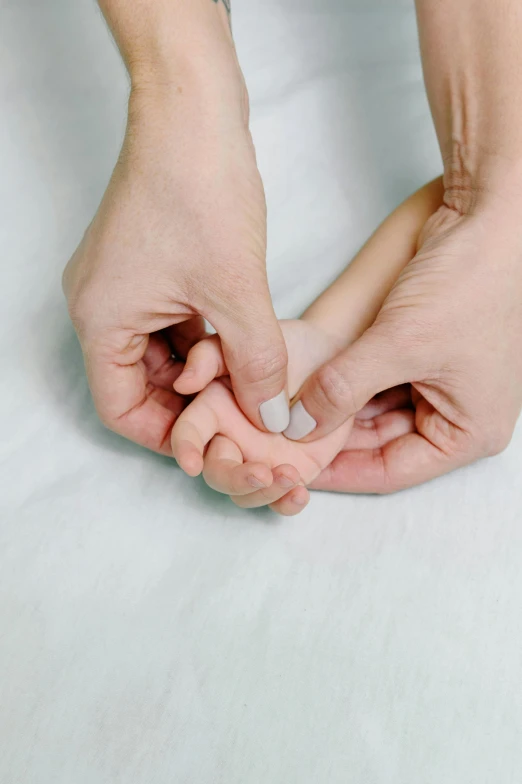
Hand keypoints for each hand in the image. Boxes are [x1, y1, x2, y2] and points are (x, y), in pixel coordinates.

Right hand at [62, 77, 288, 455]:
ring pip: (157, 352)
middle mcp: (99, 305)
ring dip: (200, 370)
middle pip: (138, 383)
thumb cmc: (200, 189)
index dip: (167, 435)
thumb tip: (272, 416)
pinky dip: (200, 338)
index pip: (120, 409)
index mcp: (101, 319)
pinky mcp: (143, 264)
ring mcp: (119, 282)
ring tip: (246, 380)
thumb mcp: (237, 291)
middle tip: (239, 414)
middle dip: (190, 403)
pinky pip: (166, 320)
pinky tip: (238, 341)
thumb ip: (257, 362)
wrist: (194, 110)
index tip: (215, 442)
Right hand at [171, 320, 351, 513]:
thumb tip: (186, 383)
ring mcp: (260, 458)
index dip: (185, 449)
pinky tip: (300, 492)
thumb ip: (213, 355)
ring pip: (245, 492)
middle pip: (216, 472)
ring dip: (262, 492)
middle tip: (260, 471)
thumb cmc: (291, 344)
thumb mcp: (250, 335)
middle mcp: (232, 437)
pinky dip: (286, 502)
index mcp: (213, 406)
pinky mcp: (292, 471)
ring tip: (289, 476)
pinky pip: (281, 499)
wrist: (339, 359)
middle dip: (233, 478)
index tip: (191, 464)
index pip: (188, 433)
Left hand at [288, 202, 521, 491]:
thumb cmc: (469, 283)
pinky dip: (347, 382)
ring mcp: (443, 384)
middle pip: (381, 443)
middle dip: (333, 437)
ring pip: (375, 412)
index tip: (292, 471)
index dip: (338, 471)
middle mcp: (459, 415)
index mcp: (469, 432)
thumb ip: (343, 389)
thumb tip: (298, 426)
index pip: (390, 471)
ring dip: (336, 407)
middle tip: (281, 440)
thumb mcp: (399, 344)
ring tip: (288, 410)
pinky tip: (312, 381)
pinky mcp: (425, 355)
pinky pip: (378, 382)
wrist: (489, 216)